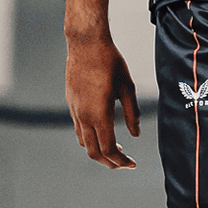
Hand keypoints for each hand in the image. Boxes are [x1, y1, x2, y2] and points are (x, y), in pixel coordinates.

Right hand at [65, 33, 139, 169]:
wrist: (86, 44)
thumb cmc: (110, 62)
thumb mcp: (128, 86)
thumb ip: (132, 112)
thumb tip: (136, 134)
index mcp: (99, 114)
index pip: (108, 149)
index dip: (120, 160)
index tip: (132, 164)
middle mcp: (83, 116)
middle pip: (93, 152)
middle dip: (109, 162)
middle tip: (124, 163)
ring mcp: (74, 110)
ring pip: (83, 142)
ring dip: (99, 150)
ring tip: (116, 149)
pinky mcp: (71, 103)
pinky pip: (78, 128)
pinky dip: (90, 137)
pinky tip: (102, 131)